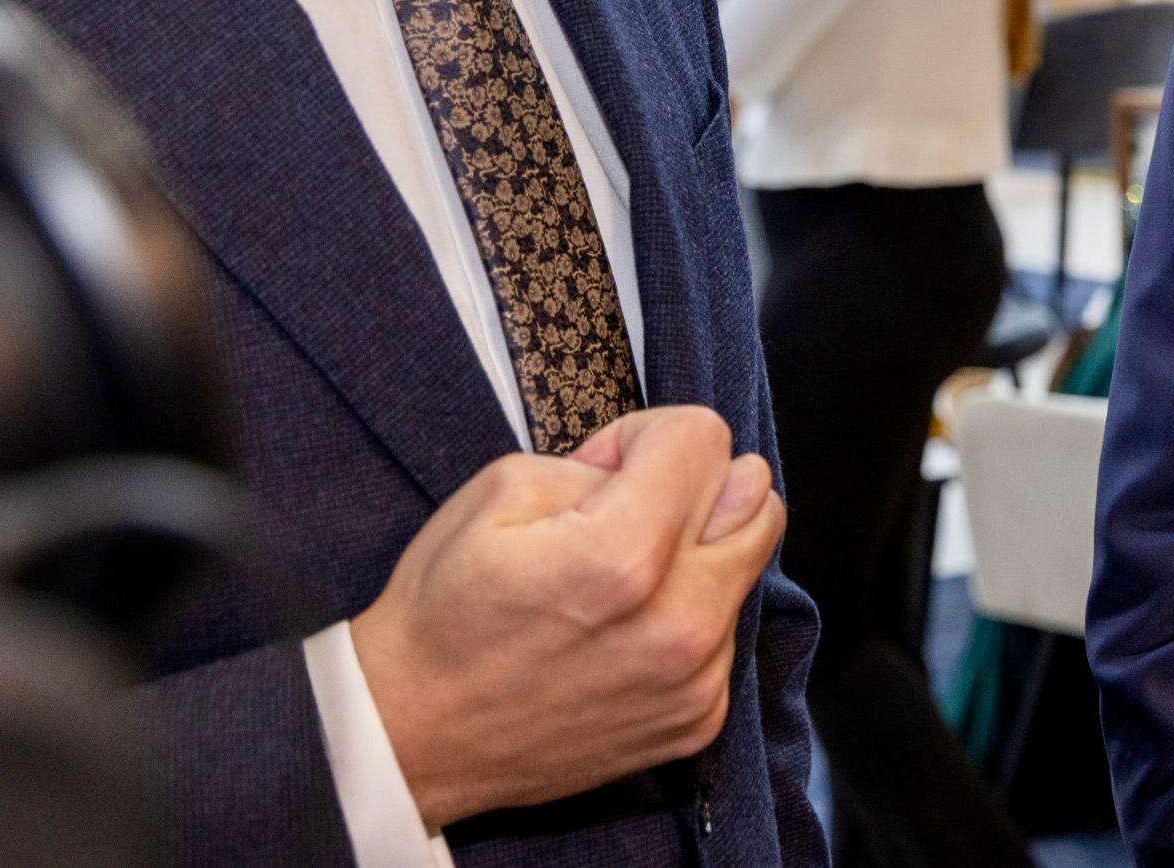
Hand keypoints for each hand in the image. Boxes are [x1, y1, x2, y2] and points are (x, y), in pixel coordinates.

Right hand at [349, 405, 784, 828]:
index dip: (647, 437)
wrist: (413, 735)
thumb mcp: (499, 491)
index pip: (706, 439)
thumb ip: (600, 460)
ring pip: (746, 565)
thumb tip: (661, 465)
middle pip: (760, 498)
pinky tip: (623, 634)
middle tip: (631, 512)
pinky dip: (689, 617)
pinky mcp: (698, 720)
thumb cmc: (445, 612)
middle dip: (698, 487)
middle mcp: (678, 622)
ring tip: (620, 582)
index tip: (607, 468)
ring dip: (698, 555)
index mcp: (624, 555)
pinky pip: (727, 633)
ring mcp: (695, 679)